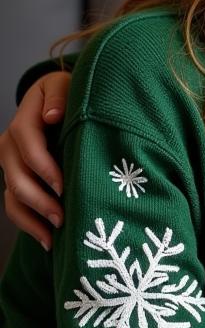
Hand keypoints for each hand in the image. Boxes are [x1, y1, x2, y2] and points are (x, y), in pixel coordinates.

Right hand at [0, 71, 69, 248]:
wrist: (62, 103)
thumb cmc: (70, 94)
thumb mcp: (67, 86)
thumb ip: (59, 97)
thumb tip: (52, 115)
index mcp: (25, 119)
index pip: (26, 142)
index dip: (42, 165)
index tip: (63, 184)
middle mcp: (11, 145)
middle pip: (16, 175)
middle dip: (39, 198)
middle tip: (63, 215)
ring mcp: (12, 165)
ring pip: (13, 195)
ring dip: (33, 216)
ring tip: (57, 232)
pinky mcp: (18, 180)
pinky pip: (16, 206)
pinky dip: (29, 224)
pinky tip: (48, 241)